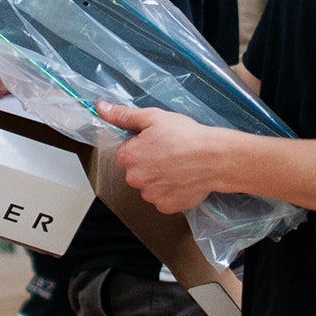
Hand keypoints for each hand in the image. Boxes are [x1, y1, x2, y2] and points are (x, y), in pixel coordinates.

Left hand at [97, 102, 227, 213]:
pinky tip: (183, 179)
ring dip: (161, 179)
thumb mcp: (153, 117)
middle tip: (170, 153)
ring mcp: (150, 195)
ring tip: (179, 166)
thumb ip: (124, 116)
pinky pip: (164, 199)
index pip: (126, 153)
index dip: (142, 146)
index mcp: (128, 157)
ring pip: (151, 186)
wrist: (214, 158)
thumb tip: (101, 108)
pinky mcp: (166, 206)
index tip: (157, 142)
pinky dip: (172, 191)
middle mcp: (135, 179)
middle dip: (150, 164)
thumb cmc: (186, 136)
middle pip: (137, 171)